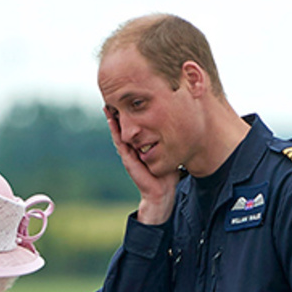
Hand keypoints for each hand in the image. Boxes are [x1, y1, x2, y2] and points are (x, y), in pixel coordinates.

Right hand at [104, 108, 178, 225]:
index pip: (133, 128)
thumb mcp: (170, 152)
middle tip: (111, 99)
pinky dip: (114, 130)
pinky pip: (120, 141)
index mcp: (140, 148)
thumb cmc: (167, 174)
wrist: (161, 192)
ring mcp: (128, 154)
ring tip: (106, 106)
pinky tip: (111, 120)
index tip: (127, 101)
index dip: (129, 116)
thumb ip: (172, 141)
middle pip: (122, 128)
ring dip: (111, 120)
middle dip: (117, 115)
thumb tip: (184, 125)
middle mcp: (132, 149)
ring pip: (117, 133)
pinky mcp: (128, 159)